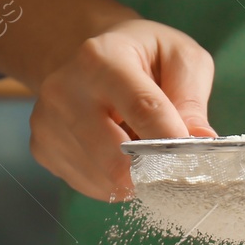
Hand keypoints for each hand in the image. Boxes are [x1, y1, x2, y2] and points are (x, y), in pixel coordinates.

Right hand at [29, 18, 216, 200]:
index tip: (197, 162)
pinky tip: (119, 156)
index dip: (174, 144)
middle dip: (155, 173)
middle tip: (177, 171)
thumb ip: (192, 97)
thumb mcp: (179, 57)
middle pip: (116, 160)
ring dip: (137, 179)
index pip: (143, 110)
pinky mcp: (43, 149)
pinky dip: (116, 183)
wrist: (92, 58)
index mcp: (102, 59)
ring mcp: (48, 123)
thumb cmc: (144, 57)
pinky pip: (92, 187)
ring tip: (142, 151)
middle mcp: (65, 90)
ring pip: (106, 181)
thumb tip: (202, 140)